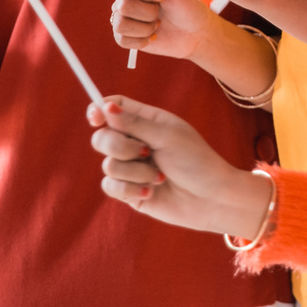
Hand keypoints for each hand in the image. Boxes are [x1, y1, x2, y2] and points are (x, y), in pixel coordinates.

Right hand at [87, 94, 270, 236]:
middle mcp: (134, 142)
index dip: (99, 109)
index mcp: (146, 121)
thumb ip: (135, 123)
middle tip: (146, 152)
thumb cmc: (196, 161)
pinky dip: (132, 189)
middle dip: (121, 146)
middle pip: (102, 137)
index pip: (113, 107)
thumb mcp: (167, 136)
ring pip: (107, 164)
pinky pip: (110, 187)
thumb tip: (105, 107)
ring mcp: (130, 168)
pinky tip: (152, 191)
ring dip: (135, 172)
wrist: (210, 199)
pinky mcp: (128, 192)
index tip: (97, 117)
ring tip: (160, 176)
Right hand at [112, 0, 218, 59]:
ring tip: (158, 23)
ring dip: (146, 27)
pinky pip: (122, 40)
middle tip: (161, 10)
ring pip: (121, 24)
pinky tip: (153, 35)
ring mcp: (123, 17)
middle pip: (123, 5)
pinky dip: (142, 40)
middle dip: (149, 12)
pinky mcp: (125, 36)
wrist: (195, 34)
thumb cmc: (187, 8)